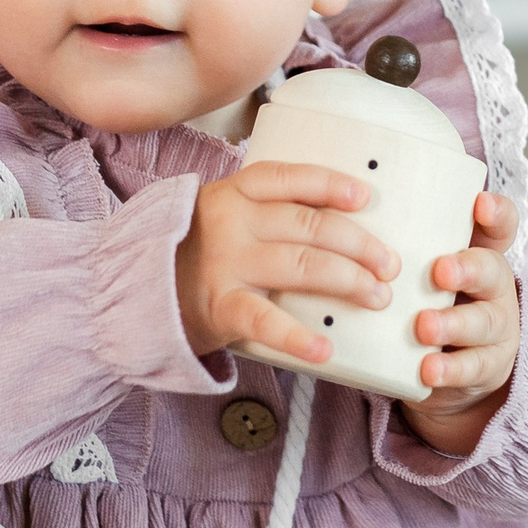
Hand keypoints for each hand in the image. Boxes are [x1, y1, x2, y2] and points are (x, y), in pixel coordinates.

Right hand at [176, 161, 400, 363]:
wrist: (137, 291)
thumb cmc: (196, 251)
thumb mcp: (225, 214)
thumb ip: (270, 212)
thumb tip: (342, 219)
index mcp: (237, 193)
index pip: (289, 179)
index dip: (330, 184)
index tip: (364, 196)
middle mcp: (233, 222)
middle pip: (310, 226)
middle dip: (359, 244)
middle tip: (389, 265)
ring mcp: (226, 264)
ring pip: (302, 265)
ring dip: (349, 281)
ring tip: (378, 296)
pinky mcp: (220, 307)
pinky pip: (265, 320)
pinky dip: (298, 337)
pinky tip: (324, 348)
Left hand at [399, 191, 523, 456]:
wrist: (439, 368)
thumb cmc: (421, 301)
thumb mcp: (417, 270)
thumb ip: (398, 245)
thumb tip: (338, 209)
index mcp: (477, 254)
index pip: (497, 227)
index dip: (495, 213)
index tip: (478, 204)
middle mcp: (493, 287)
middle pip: (492, 271)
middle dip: (467, 269)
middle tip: (440, 271)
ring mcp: (494, 329)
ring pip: (483, 322)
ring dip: (453, 324)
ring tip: (424, 327)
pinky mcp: (485, 368)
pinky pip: (471, 368)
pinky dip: (449, 369)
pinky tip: (427, 369)